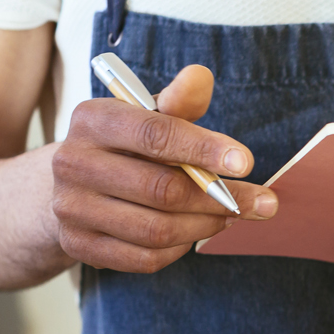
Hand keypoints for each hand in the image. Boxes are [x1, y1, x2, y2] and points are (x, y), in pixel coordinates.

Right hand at [52, 65, 276, 272]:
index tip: (246, 162)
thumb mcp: (149, 116)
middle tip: (262, 202)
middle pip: (161, 189)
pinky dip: (179, 249)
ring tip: (232, 216)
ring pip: (157, 229)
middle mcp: (72, 162)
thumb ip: (179, 101)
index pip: (155, 135)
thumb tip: (201, 76)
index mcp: (93, 119)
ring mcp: (71, 208)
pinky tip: (194, 233)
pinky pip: (145, 258)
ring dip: (206, 225)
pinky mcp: (78, 245)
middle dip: (221, 198)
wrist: (73, 186)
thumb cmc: (127, 146)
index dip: (205, 150)